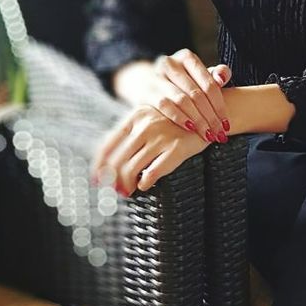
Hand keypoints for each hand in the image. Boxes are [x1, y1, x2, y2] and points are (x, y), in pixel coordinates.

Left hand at [90, 103, 208, 197]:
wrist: (208, 114)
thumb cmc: (176, 121)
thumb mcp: (150, 119)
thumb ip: (131, 135)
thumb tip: (109, 164)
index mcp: (135, 117)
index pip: (108, 144)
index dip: (99, 165)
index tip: (96, 180)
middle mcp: (145, 125)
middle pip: (118, 160)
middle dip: (113, 180)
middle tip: (114, 190)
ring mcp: (161, 136)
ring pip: (132, 169)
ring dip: (127, 185)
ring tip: (128, 191)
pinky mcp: (177, 148)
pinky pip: (153, 172)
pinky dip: (145, 183)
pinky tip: (145, 185)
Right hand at [141, 50, 231, 144]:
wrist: (146, 83)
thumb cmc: (181, 82)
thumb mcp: (198, 75)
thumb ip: (216, 75)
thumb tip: (222, 78)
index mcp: (187, 57)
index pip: (209, 84)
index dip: (220, 106)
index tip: (227, 124)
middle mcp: (170, 63)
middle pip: (196, 94)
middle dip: (210, 117)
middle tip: (219, 134)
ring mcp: (156, 76)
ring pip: (182, 101)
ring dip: (197, 120)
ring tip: (208, 135)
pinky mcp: (146, 91)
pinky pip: (165, 105)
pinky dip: (179, 117)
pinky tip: (190, 128)